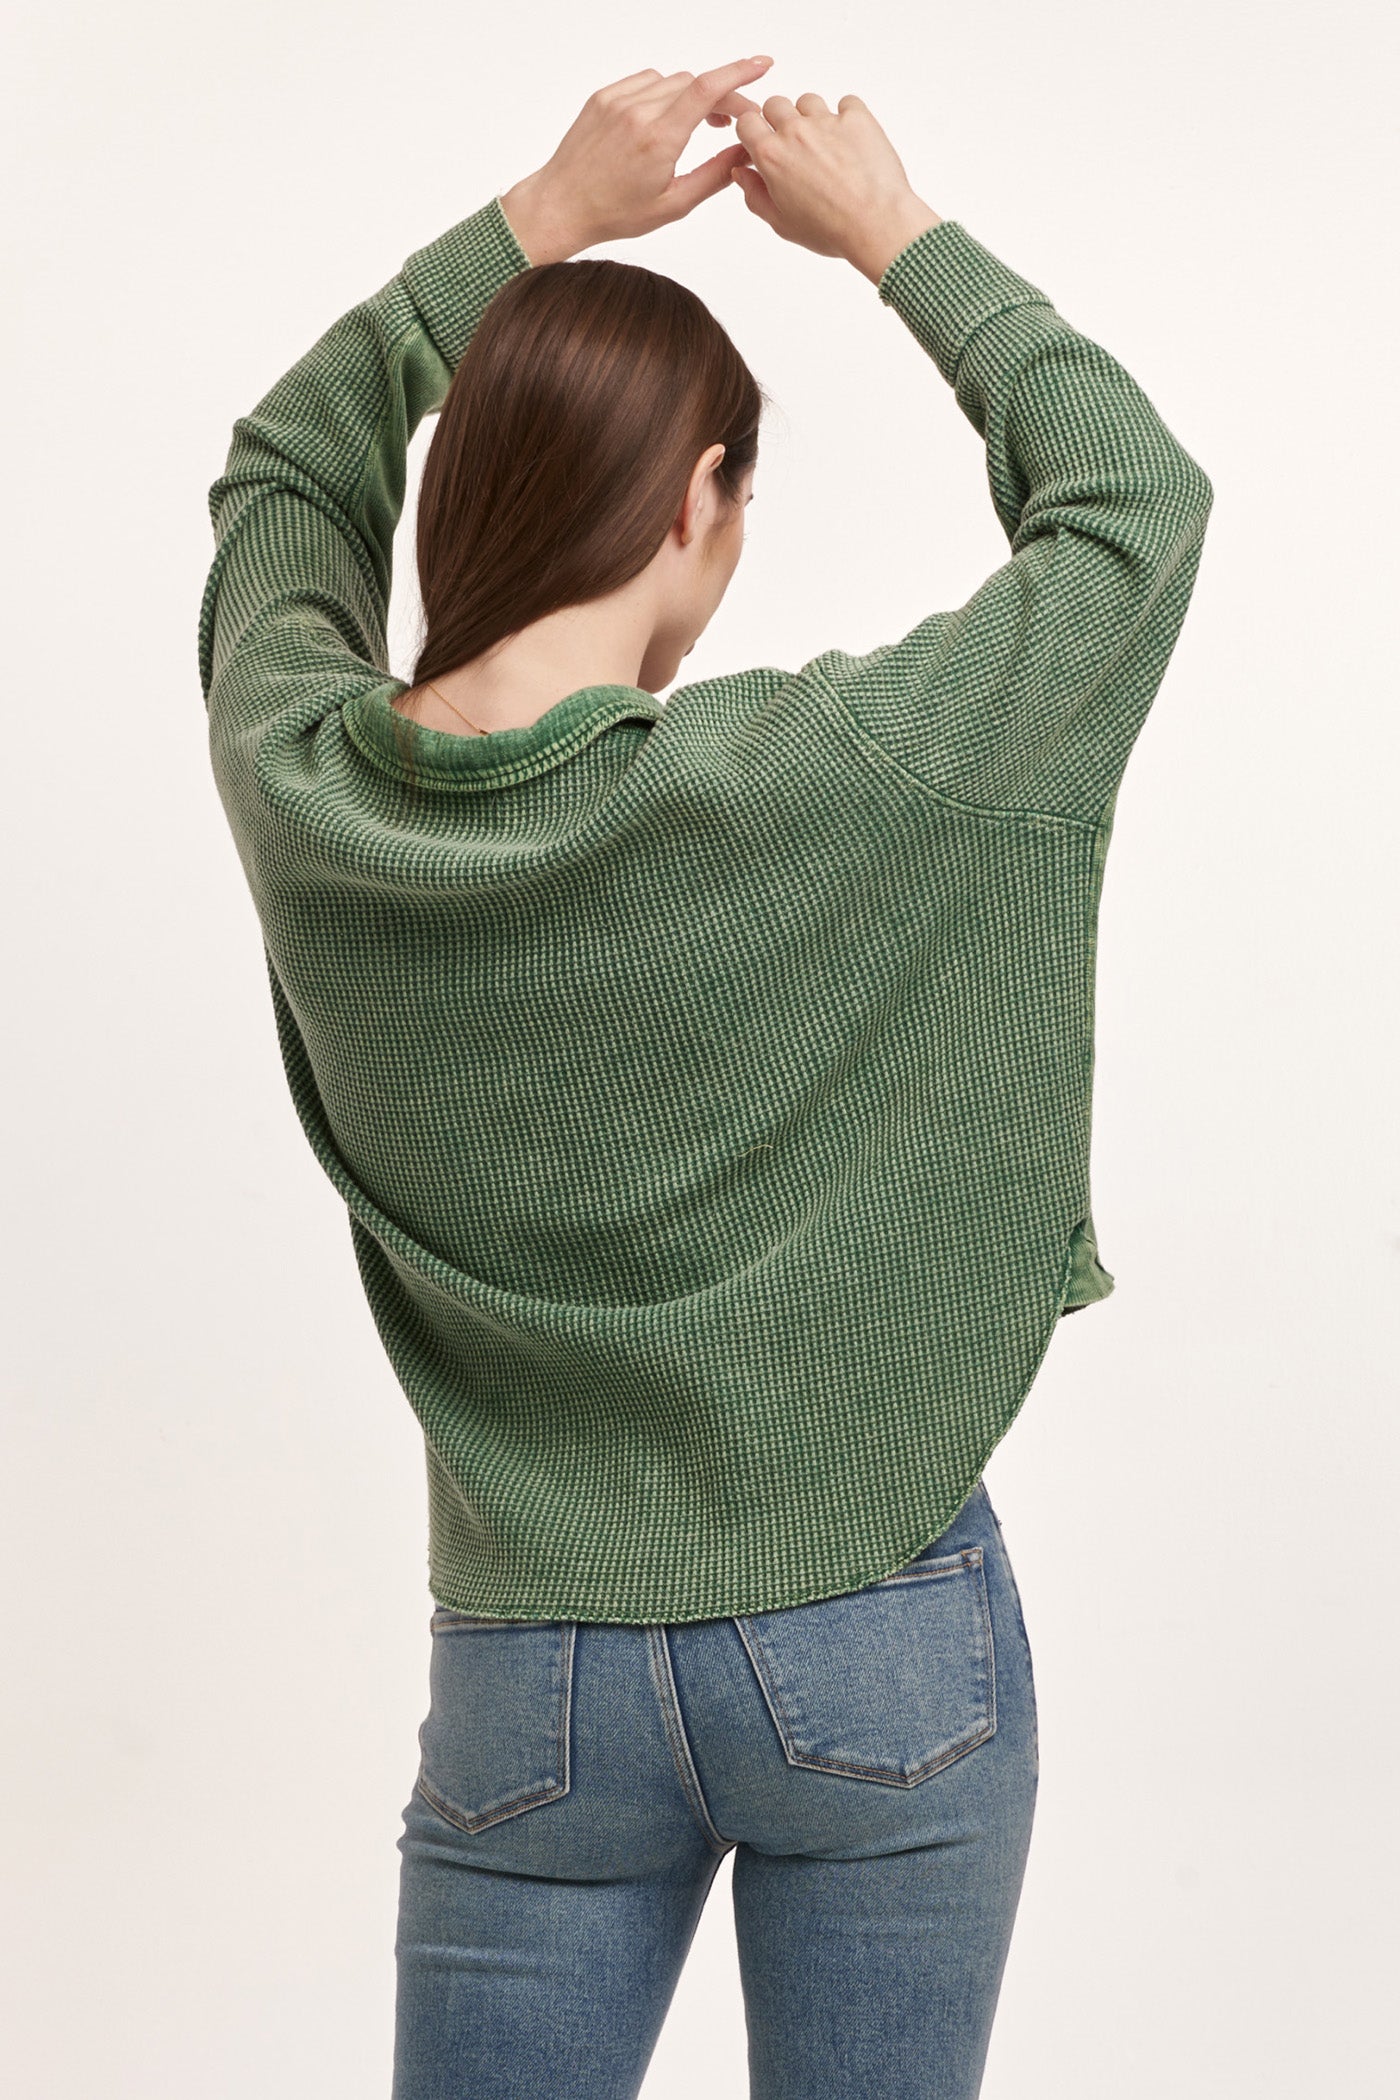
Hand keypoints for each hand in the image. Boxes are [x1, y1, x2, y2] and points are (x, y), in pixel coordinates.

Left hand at [501, 57, 774, 262]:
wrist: (562, 205)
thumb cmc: (615, 213)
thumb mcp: (673, 205)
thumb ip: (715, 176)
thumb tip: (745, 152)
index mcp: (658, 139)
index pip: (706, 90)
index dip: (739, 73)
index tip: (762, 65)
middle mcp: (637, 112)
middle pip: (694, 84)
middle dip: (719, 98)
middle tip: (730, 125)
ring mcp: (617, 100)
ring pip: (670, 81)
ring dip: (690, 97)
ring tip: (697, 126)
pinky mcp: (603, 96)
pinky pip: (644, 82)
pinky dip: (663, 94)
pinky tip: (664, 120)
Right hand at [729, 93, 941, 283]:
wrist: (877, 224)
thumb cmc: (830, 230)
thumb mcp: (782, 224)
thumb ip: (755, 195)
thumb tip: (742, 173)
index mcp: (771, 156)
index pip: (747, 121)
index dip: (753, 131)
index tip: (763, 142)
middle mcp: (795, 131)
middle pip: (775, 104)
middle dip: (780, 121)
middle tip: (796, 147)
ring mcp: (827, 120)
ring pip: (808, 101)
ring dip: (812, 118)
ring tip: (826, 147)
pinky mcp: (856, 117)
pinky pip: (846, 103)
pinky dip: (847, 118)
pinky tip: (851, 143)